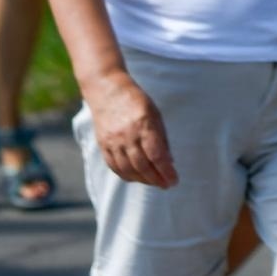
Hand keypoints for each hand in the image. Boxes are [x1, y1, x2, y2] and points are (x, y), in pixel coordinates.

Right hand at [85, 72, 176, 187]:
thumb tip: (169, 161)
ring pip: (127, 169)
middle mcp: (127, 135)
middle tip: (166, 185)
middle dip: (156, 179)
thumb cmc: (136, 101)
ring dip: (142, 180)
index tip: (174, 180)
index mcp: (144, 124)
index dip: (166, 171)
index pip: (156, 155)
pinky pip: (114, 166)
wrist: (107, 90)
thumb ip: (162, 137)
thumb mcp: (155, 114)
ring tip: (153, 182)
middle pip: (142, 165)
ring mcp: (113, 141)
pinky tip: (136, 177)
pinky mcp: (102, 145)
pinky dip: (126, 175)